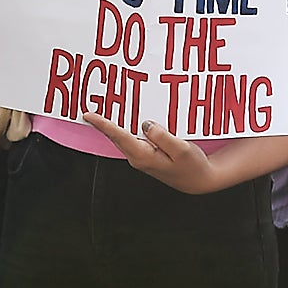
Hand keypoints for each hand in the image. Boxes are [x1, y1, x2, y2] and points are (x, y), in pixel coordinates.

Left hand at [83, 113, 223, 192]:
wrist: (199, 180)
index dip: (103, 124)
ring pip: (121, 138)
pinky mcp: (146, 155)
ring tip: (102, 110)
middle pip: (115, 137)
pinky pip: (130, 139)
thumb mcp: (181, 149)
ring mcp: (140, 158)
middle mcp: (138, 158)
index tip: (88, 114)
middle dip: (102, 123)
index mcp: (144, 156)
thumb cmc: (193, 165)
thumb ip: (162, 136)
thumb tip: (146, 124)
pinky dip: (123, 129)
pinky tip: (124, 120)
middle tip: (89, 107)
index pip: (119, 136)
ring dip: (111, 126)